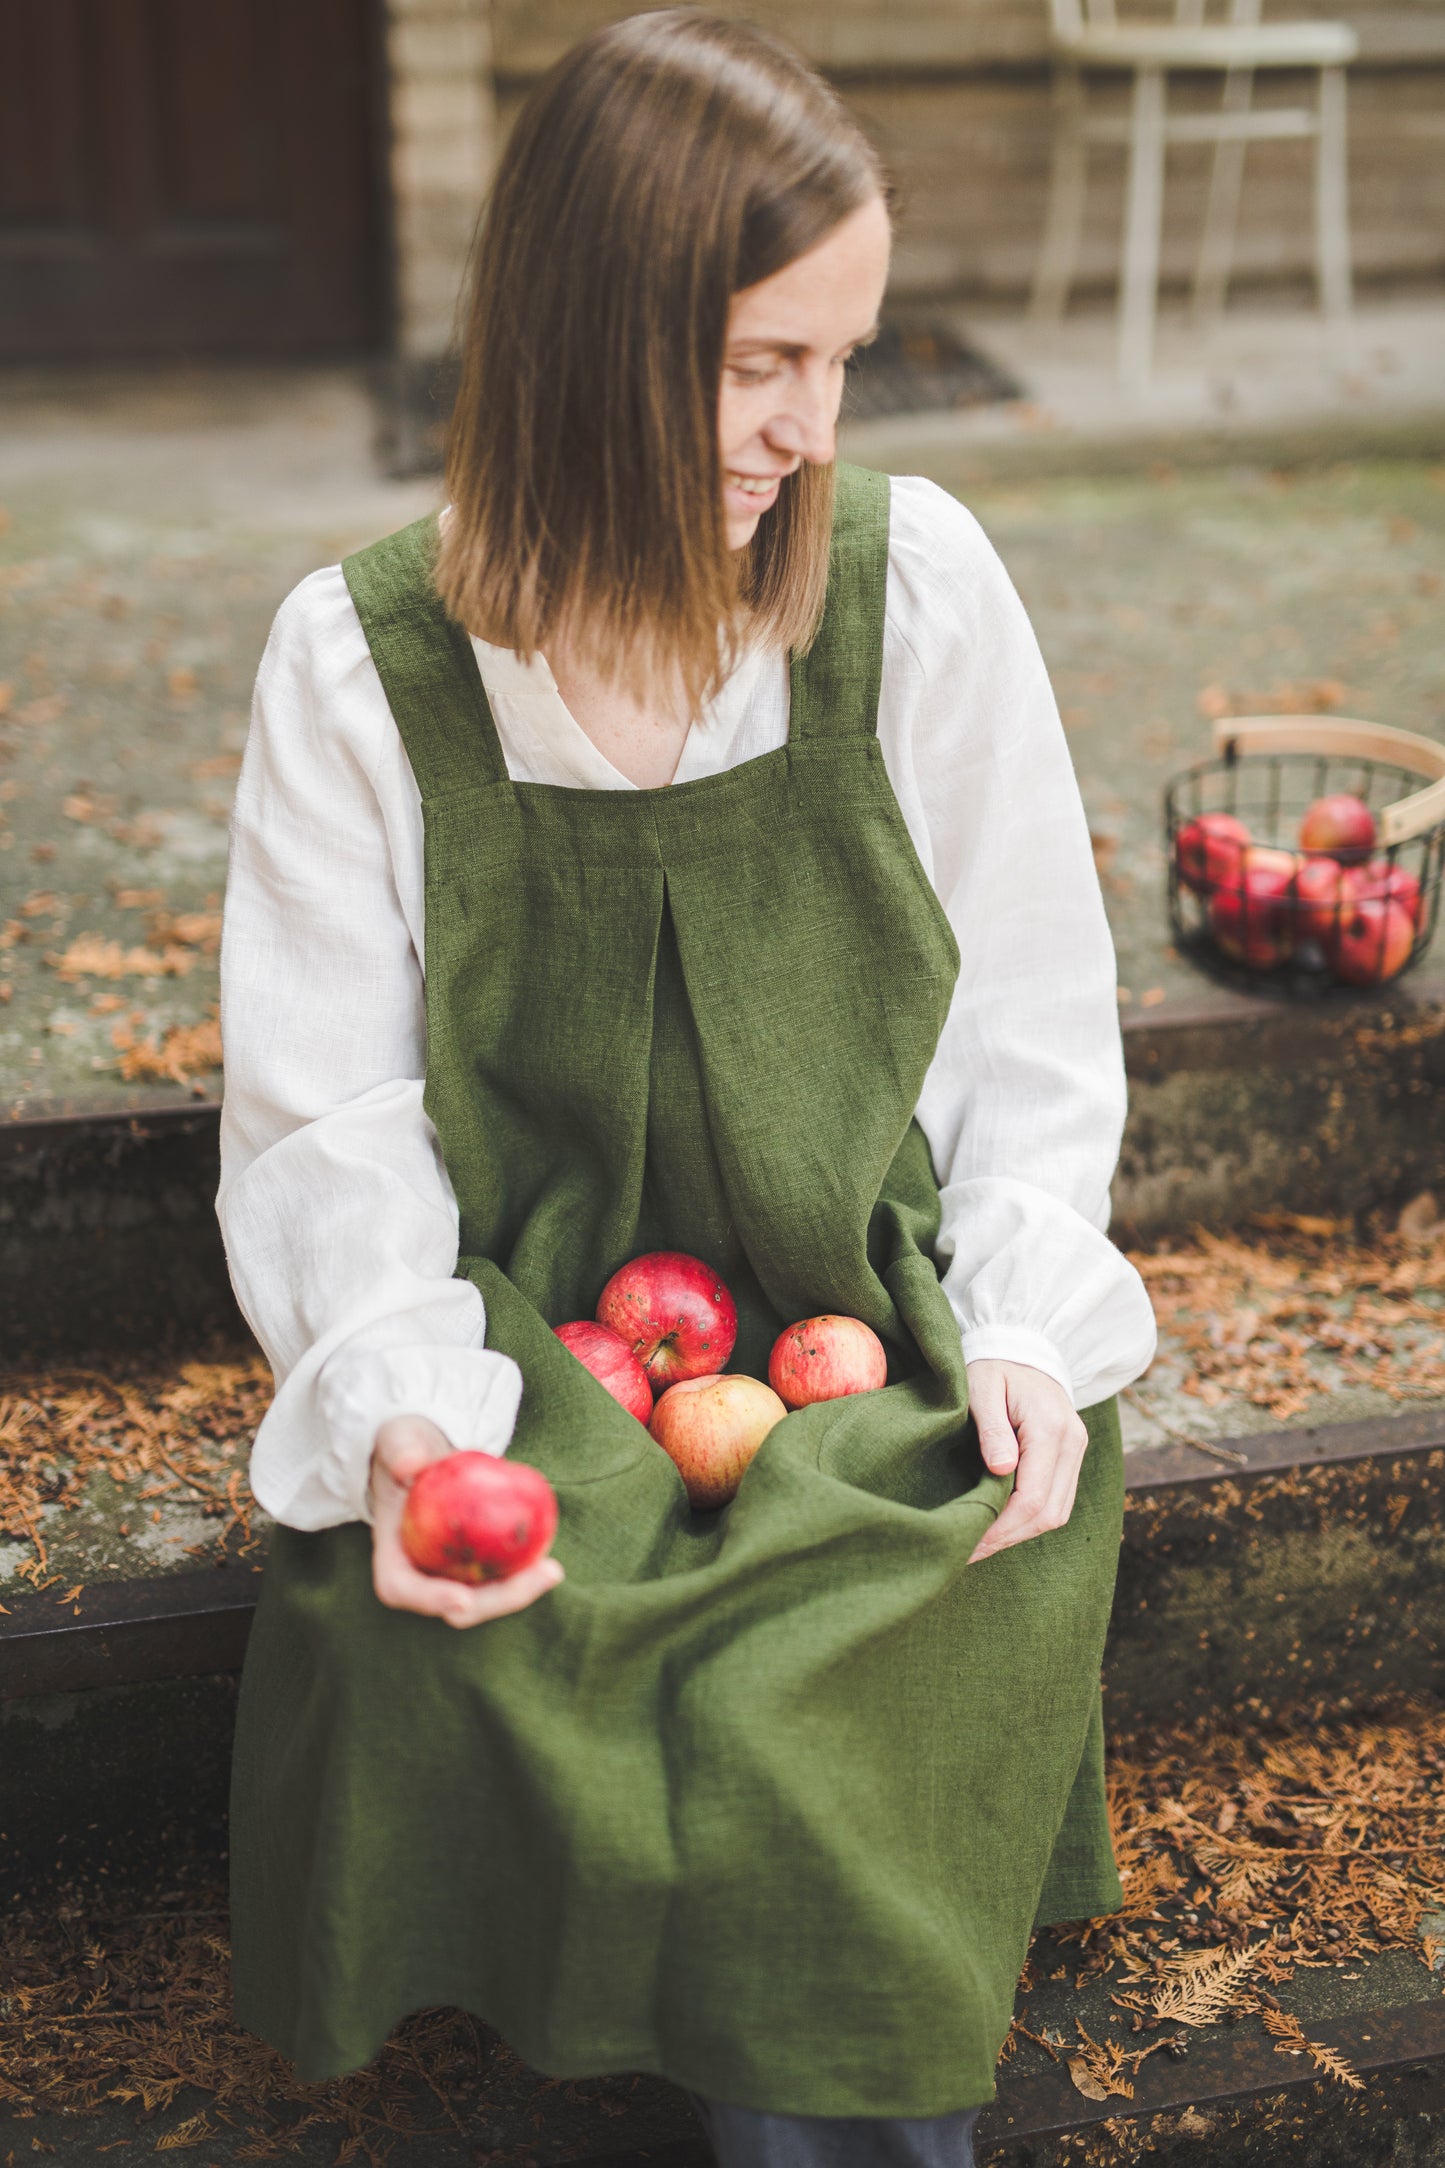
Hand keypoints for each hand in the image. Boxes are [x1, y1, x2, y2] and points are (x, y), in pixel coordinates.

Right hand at [369, 1413, 563, 1627]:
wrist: (428, 1455)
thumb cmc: (409, 1446)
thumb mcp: (399, 1437)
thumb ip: (400, 1448)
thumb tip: (409, 1465)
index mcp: (391, 1554)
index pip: (400, 1588)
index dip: (430, 1599)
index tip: (462, 1599)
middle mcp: (420, 1575)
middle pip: (455, 1607)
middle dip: (495, 1601)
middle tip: (531, 1578)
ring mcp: (450, 1575)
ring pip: (483, 1599)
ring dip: (518, 1593)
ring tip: (551, 1572)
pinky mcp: (477, 1566)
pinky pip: (502, 1577)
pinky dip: (524, 1574)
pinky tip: (551, 1563)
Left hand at [965, 1359, 1087, 1564]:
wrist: (1023, 1346)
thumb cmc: (994, 1366)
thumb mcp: (982, 1387)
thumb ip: (991, 1427)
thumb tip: (1001, 1471)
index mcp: (1051, 1429)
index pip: (1032, 1497)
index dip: (1000, 1528)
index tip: (967, 1541)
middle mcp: (1073, 1443)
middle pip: (1049, 1513)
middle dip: (1008, 1537)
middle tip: (967, 1552)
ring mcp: (1076, 1450)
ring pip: (1057, 1512)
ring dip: (1020, 1532)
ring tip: (980, 1544)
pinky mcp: (1071, 1455)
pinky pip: (1057, 1499)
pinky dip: (1030, 1518)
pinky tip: (1000, 1524)